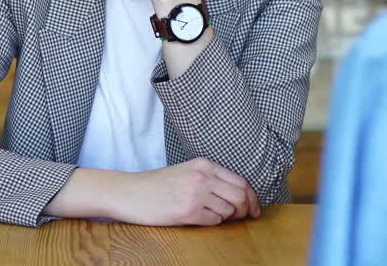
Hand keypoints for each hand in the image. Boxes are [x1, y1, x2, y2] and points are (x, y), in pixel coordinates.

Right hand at [114, 157, 260, 226]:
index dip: (252, 198)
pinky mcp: (189, 211)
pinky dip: (212, 223)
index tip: (254, 209)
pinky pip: (214, 221)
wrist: (131, 193)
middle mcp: (203, 176)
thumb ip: (211, 179)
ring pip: (229, 211)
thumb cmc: (158, 185)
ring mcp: (196, 194)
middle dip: (245, 210)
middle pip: (240, 196)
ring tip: (210, 214)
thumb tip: (239, 196)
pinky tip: (198, 218)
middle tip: (241, 218)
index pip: (241, 181)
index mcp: (204, 164)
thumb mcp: (187, 171)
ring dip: (225, 217)